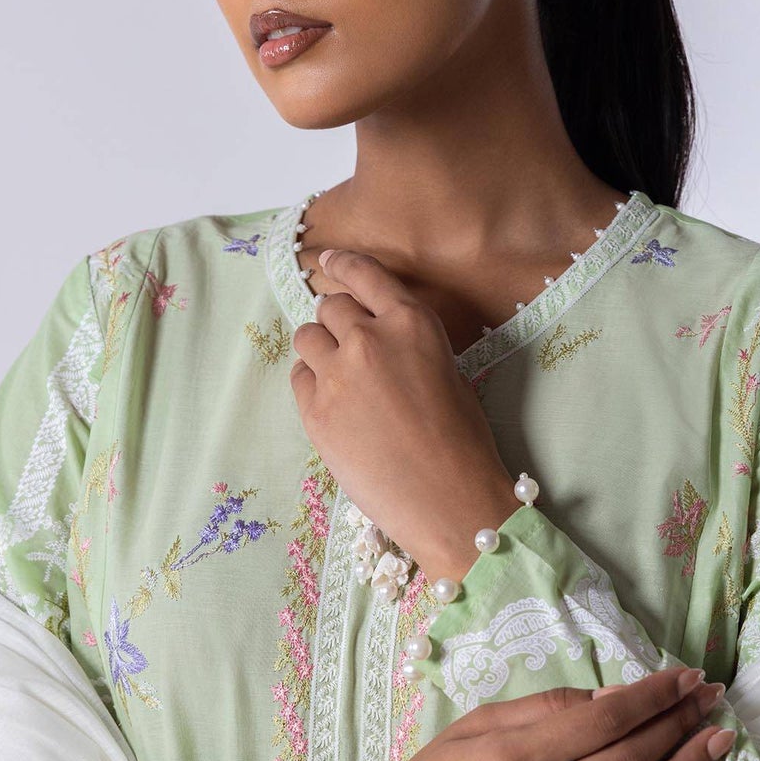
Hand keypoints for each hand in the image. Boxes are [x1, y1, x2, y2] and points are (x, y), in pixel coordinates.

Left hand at [288, 246, 518, 579]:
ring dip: (320, 349)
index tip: (327, 261)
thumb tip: (373, 335)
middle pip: (331, 307)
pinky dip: (311, 382)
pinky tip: (332, 403)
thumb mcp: (446, 370)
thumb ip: (405, 342)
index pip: (363, 274)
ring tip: (338, 374)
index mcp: (410, 322)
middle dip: (339, 322)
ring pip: (307, 337)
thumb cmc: (461, 439)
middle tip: (351, 347)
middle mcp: (368, 339)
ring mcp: (337, 375)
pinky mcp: (315, 411)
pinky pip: (298, 378)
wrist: (447, 500)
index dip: (341, 264)